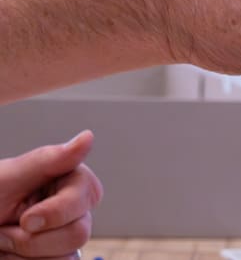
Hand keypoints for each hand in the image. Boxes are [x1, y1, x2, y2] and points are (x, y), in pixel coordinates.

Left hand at [0, 131, 101, 259]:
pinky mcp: (57, 256)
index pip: (85, 198)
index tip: (26, 219)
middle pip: (78, 233)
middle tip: (5, 230)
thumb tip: (87, 138)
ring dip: (25, 255)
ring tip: (5, 241)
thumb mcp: (8, 179)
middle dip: (32, 239)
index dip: (55, 213)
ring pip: (67, 256)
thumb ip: (49, 160)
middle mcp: (74, 209)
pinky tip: (12, 254)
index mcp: (69, 181)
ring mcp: (65, 236)